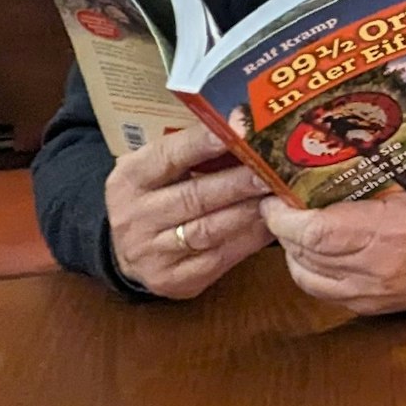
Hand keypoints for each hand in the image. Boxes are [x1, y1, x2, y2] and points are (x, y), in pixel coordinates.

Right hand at [106, 127, 273, 298]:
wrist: (126, 250)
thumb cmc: (155, 196)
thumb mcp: (157, 168)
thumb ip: (190, 151)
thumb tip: (243, 127)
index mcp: (129, 179)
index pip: (169, 156)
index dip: (204, 143)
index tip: (239, 130)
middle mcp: (134, 216)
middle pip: (194, 196)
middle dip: (239, 182)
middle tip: (272, 170)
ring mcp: (151, 252)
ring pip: (209, 230)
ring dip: (249, 212)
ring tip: (278, 196)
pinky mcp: (172, 279)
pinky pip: (218, 258)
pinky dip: (249, 240)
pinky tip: (272, 225)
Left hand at [259, 181, 405, 314]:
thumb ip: (361, 184)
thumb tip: (315, 169)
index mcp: (386, 230)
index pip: (315, 232)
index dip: (284, 218)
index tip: (274, 201)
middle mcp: (376, 268)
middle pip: (305, 256)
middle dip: (283, 232)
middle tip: (279, 209)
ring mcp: (373, 293)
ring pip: (308, 280)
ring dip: (293, 255)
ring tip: (294, 232)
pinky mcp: (373, 308)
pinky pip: (326, 295)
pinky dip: (312, 274)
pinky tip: (315, 255)